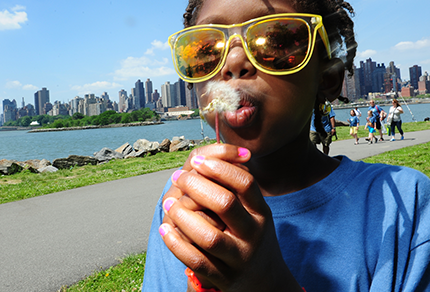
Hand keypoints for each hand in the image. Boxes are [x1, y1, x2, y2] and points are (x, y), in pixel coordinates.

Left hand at [159, 150, 301, 291]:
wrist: (265, 283)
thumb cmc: (251, 236)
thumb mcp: (254, 212)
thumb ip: (237, 186)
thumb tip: (216, 151)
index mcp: (261, 213)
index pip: (245, 182)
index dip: (220, 167)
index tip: (197, 160)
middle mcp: (253, 235)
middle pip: (225, 203)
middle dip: (197, 186)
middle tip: (178, 178)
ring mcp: (238, 258)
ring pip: (208, 236)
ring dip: (183, 216)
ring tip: (169, 203)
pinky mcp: (223, 278)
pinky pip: (196, 261)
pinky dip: (176, 244)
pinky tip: (165, 229)